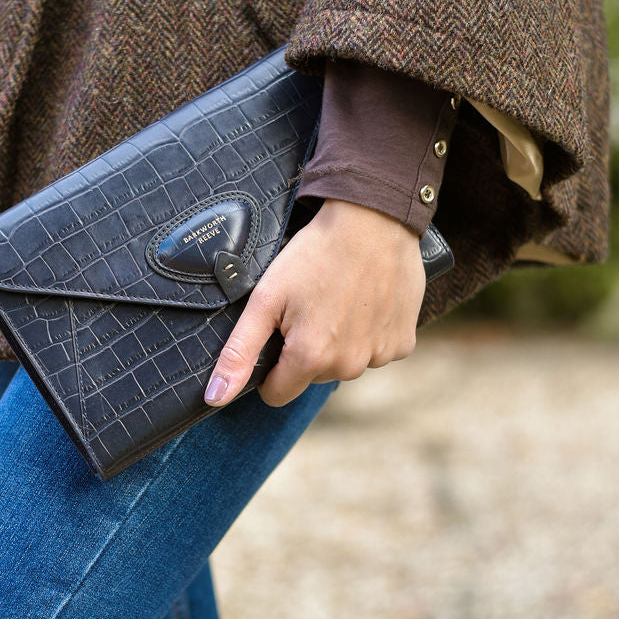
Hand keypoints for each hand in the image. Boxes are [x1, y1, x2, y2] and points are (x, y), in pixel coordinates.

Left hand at [203, 199, 425, 408]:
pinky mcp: (402, 343)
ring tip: (339, 300)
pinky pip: (376, 351)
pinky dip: (369, 333)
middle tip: (311, 307)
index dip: (271, 367)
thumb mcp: (266, 299)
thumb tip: (216, 397)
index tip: (279, 333)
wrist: (373, 220)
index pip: (276, 393)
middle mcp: (348, 366)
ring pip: (345, 364)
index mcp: (310, 358)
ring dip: (340, 342)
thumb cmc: (315, 254)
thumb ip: (239, 352)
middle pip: (311, 376)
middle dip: (306, 349)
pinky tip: (366, 303)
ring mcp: (379, 356)